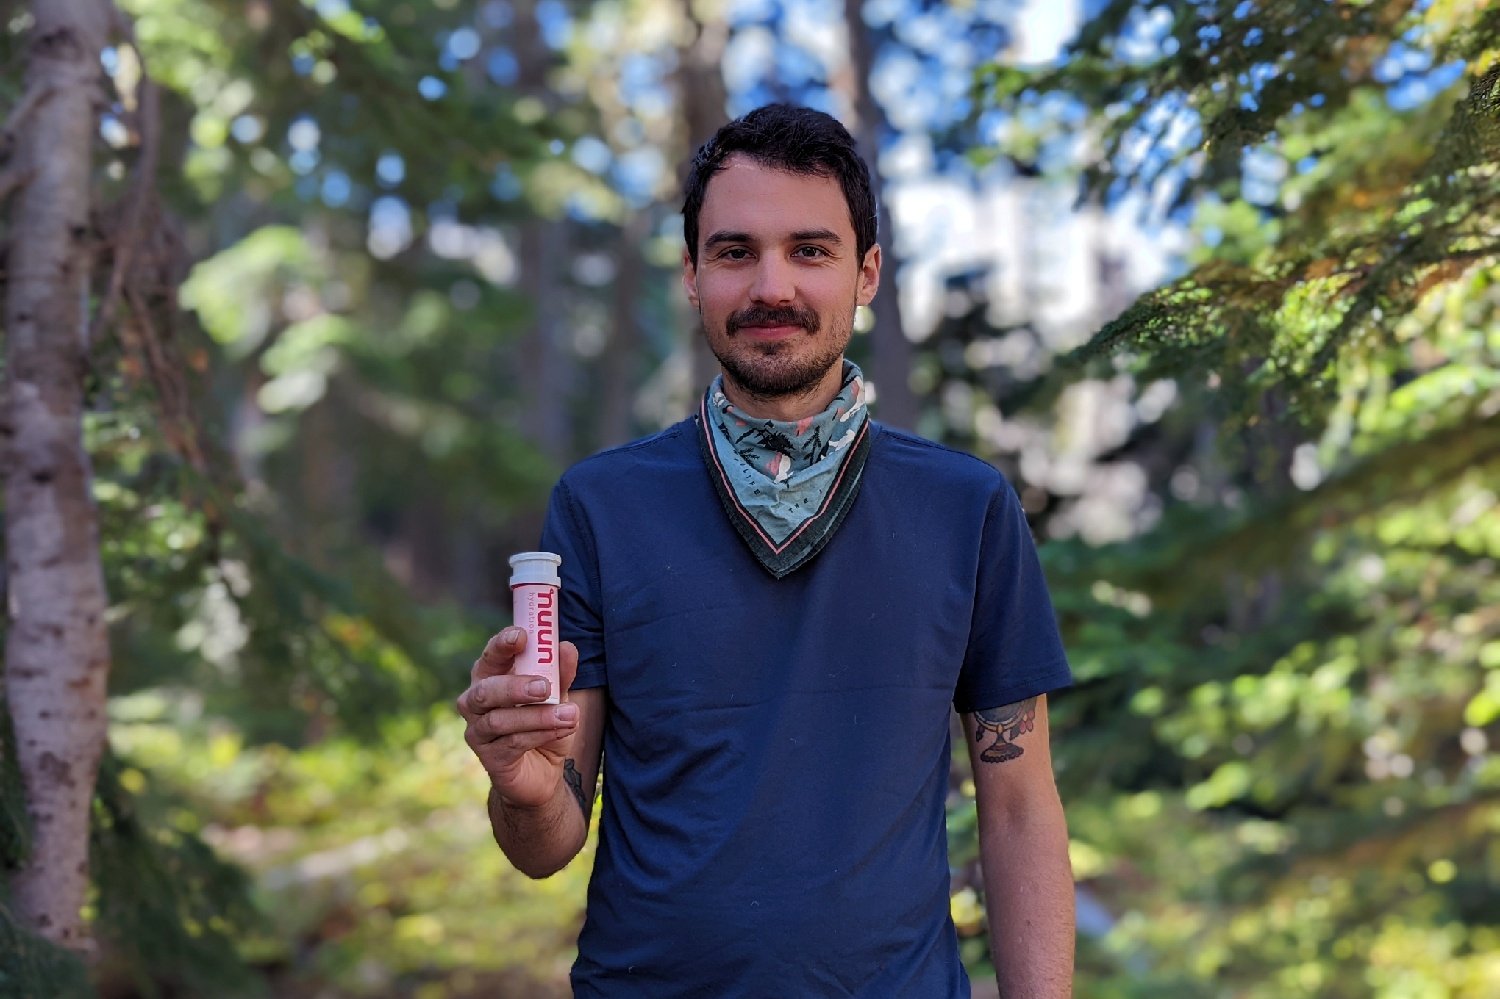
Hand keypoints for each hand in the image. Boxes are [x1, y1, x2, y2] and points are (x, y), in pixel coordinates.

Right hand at [457, 626, 580, 808]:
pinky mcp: (490, 759)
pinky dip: (540, 734)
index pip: (490, 657)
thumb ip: (561, 674)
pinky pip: (512, 743)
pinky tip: (562, 730)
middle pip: (485, 690)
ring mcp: (478, 732)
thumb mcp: (558, 697)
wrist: (542, 774)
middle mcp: (476, 703)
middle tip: (545, 686)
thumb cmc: (543, 726)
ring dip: (538, 716)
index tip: (522, 636)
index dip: (502, 645)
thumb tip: (567, 647)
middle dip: (515, 686)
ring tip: (569, 714)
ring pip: (500, 720)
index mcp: (490, 679)